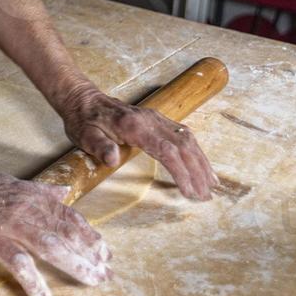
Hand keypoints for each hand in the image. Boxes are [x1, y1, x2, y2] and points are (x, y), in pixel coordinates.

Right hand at [0, 172, 110, 295]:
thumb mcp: (11, 183)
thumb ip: (40, 191)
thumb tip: (63, 194)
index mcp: (32, 197)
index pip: (70, 217)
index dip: (90, 236)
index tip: (105, 253)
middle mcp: (26, 208)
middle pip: (67, 233)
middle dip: (91, 255)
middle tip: (107, 274)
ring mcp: (10, 224)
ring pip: (51, 246)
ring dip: (74, 265)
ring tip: (91, 281)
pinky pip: (18, 263)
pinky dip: (34, 281)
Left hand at [61, 86, 217, 200]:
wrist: (84, 99)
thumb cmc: (83, 120)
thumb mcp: (84, 135)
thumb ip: (98, 146)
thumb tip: (112, 159)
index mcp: (133, 125)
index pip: (165, 150)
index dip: (180, 171)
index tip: (189, 191)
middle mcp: (150, 120)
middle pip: (183, 145)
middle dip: (197, 171)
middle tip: (206, 196)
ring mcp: (157, 118)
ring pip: (187, 139)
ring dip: (201, 162)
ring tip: (211, 185)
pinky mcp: (158, 120)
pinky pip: (183, 135)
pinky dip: (196, 152)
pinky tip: (202, 166)